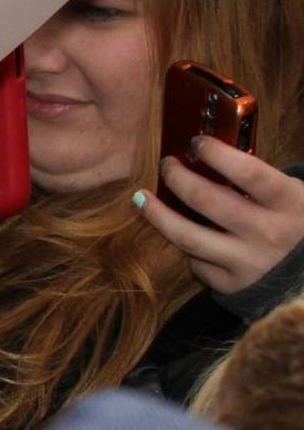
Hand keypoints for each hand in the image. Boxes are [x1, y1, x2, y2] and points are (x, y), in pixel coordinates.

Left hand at [138, 138, 303, 296]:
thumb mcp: (294, 198)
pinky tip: (182, 236)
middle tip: (166, 165)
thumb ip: (262, 182)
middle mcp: (267, 233)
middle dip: (177, 177)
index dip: (216, 153)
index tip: (195, 142)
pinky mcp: (232, 287)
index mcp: (289, 203)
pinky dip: (188, 249)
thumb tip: (214, 158)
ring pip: (187, 236)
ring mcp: (248, 262)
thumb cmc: (299, 228)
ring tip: (142, 198)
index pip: (247, 171)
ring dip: (158, 215)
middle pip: (206, 200)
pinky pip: (197, 264)